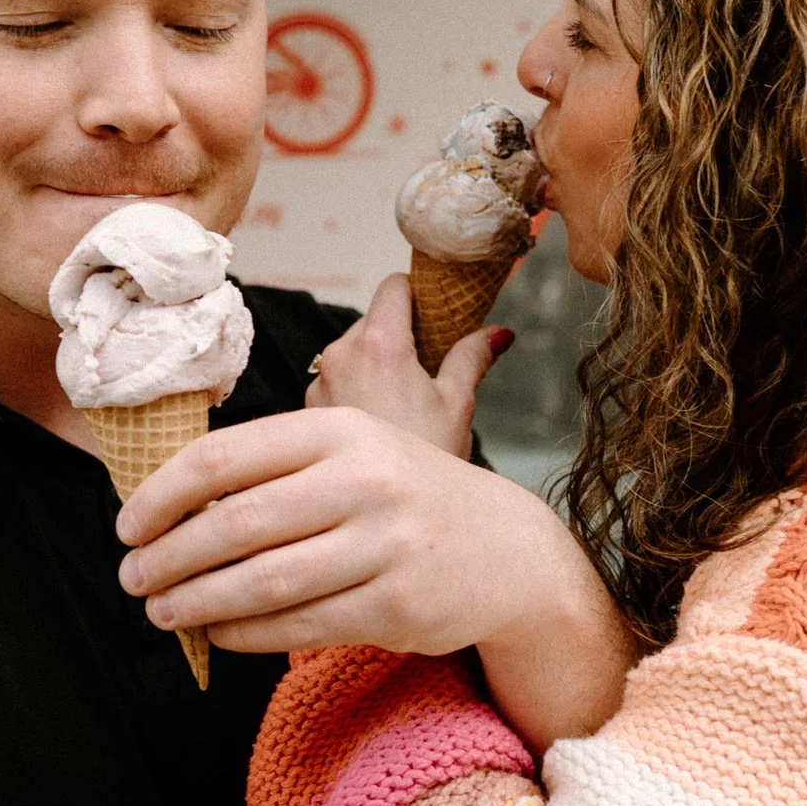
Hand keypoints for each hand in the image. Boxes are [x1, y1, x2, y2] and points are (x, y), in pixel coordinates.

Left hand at [115, 409, 633, 747]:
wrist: (510, 553)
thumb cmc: (407, 497)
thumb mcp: (355, 452)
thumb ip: (276, 467)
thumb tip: (170, 504)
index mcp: (340, 430)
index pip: (223, 458)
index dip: (161, 496)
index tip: (127, 526)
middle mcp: (364, 481)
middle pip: (234, 524)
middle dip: (168, 557)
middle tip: (133, 579)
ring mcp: (384, 545)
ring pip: (262, 582)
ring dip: (196, 603)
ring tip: (162, 612)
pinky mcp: (396, 606)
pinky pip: (298, 625)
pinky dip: (244, 634)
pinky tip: (216, 633)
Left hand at [305, 274, 509, 456]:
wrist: (384, 519)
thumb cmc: (425, 462)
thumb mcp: (458, 404)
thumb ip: (473, 357)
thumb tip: (499, 333)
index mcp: (380, 344)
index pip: (394, 286)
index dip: (419, 292)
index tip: (437, 311)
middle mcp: (339, 356)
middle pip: (371, 320)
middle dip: (399, 336)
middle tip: (430, 368)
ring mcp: (318, 384)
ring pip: (350, 353)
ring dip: (375, 366)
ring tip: (405, 404)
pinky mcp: (307, 410)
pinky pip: (335, 384)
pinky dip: (356, 392)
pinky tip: (380, 425)